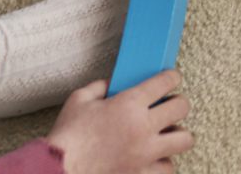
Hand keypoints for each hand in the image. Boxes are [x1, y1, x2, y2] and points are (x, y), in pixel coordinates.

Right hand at [48, 73, 193, 173]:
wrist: (57, 171)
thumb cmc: (66, 138)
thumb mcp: (79, 100)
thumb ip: (100, 87)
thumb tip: (112, 83)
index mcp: (129, 104)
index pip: (166, 82)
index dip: (172, 77)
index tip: (172, 78)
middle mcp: (143, 127)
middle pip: (182, 107)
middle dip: (178, 103)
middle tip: (170, 106)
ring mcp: (145, 153)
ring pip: (184, 140)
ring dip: (176, 135)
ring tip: (166, 135)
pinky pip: (168, 168)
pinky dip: (163, 163)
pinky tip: (153, 159)